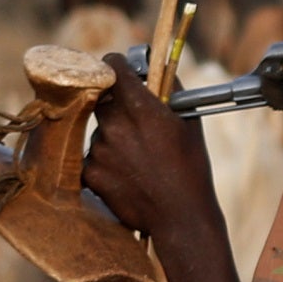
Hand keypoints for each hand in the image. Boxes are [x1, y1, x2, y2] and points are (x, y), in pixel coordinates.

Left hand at [82, 52, 223, 250]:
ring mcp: (99, 150)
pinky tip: (128, 174)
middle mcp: (114, 124)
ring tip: (138, 158)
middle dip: (115, 104)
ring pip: (98, 130)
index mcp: (139, 107)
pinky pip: (92, 157)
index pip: (111, 65)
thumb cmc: (191, 168)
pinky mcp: (90, 174)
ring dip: (113, 136)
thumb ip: (170, 87)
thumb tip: (156, 66)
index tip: (120, 73)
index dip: (116, 66)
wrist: (181, 216)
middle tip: (135, 122)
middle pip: (101, 98)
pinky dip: (106, 162)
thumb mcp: (189, 122)